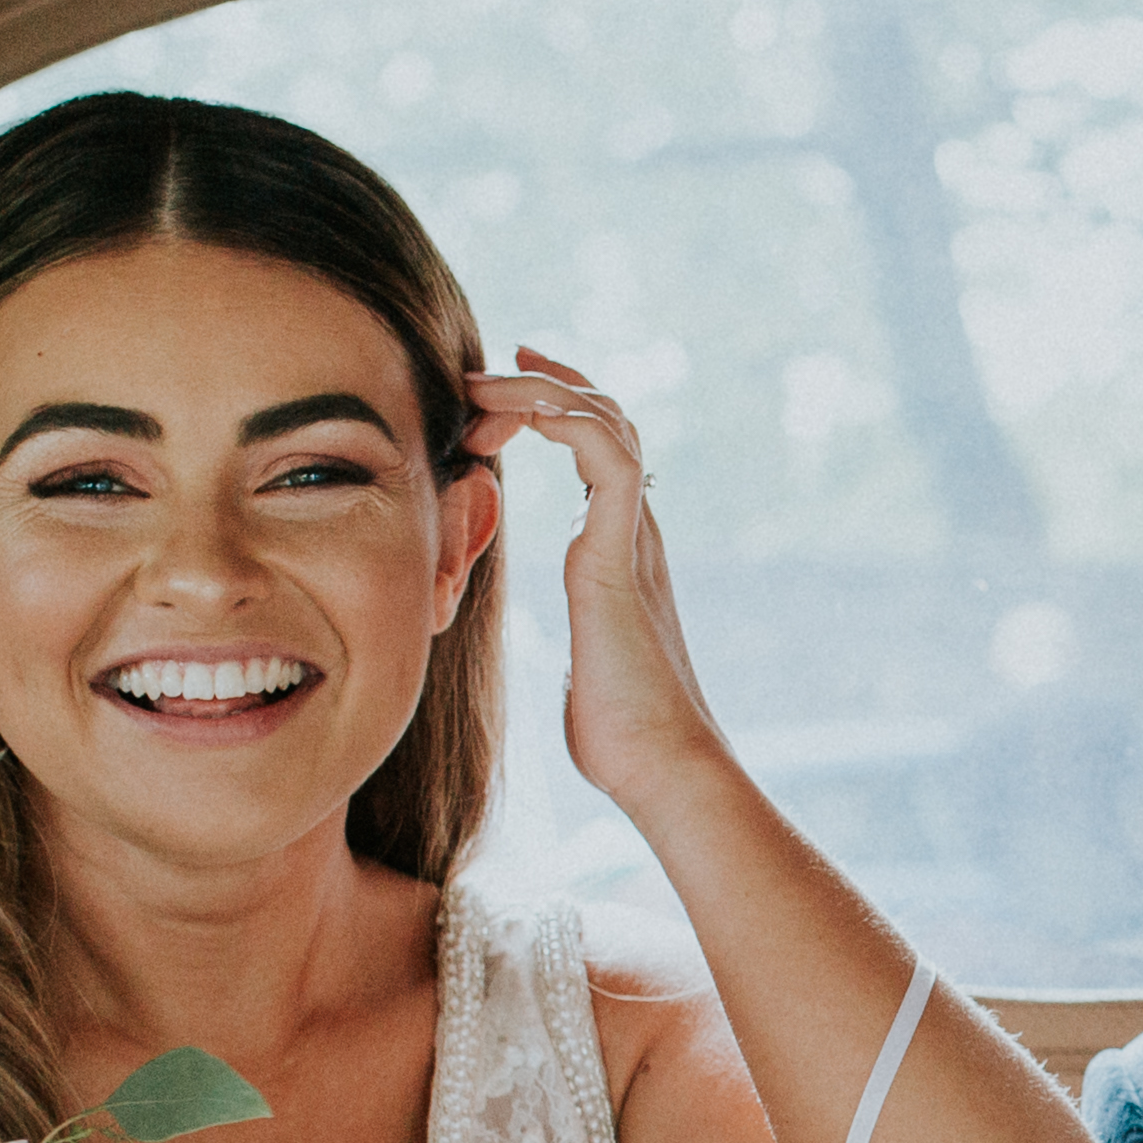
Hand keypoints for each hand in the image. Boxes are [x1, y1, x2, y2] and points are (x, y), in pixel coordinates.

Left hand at [466, 343, 719, 811]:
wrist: (662, 768)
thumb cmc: (623, 739)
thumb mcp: (585, 674)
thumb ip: (580, 652)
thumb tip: (578, 670)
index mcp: (618, 553)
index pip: (597, 451)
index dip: (553, 406)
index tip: (501, 386)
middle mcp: (632, 533)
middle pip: (605, 419)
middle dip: (541, 383)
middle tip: (480, 374)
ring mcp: (632, 538)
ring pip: (605, 422)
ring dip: (540, 391)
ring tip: (483, 387)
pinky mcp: (618, 553)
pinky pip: (605, 453)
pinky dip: (563, 418)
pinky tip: (515, 417)